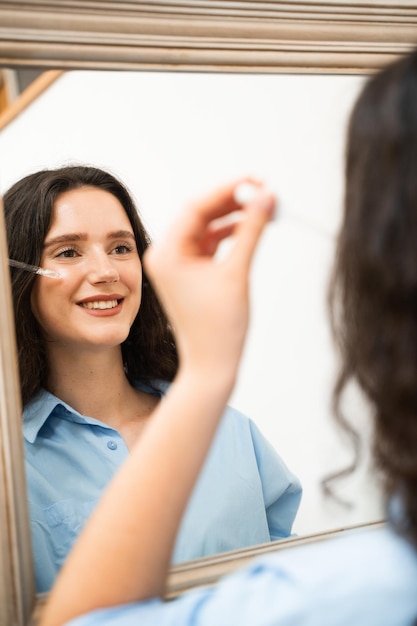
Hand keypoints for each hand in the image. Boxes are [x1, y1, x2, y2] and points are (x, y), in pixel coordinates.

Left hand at [143, 179, 275, 386]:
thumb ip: (251, 230)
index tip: (255, 181)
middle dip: (231, 200)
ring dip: (233, 216)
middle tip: (263, 190)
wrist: (211, 364)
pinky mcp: (190, 272)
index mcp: (167, 254)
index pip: (195, 207)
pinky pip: (209, 243)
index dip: (226, 190)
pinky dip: (229, 233)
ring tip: (262, 206)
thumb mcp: (236, 273)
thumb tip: (266, 197)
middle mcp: (166, 255)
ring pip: (206, 227)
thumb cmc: (219, 328)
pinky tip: (250, 226)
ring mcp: (177, 264)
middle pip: (199, 213)